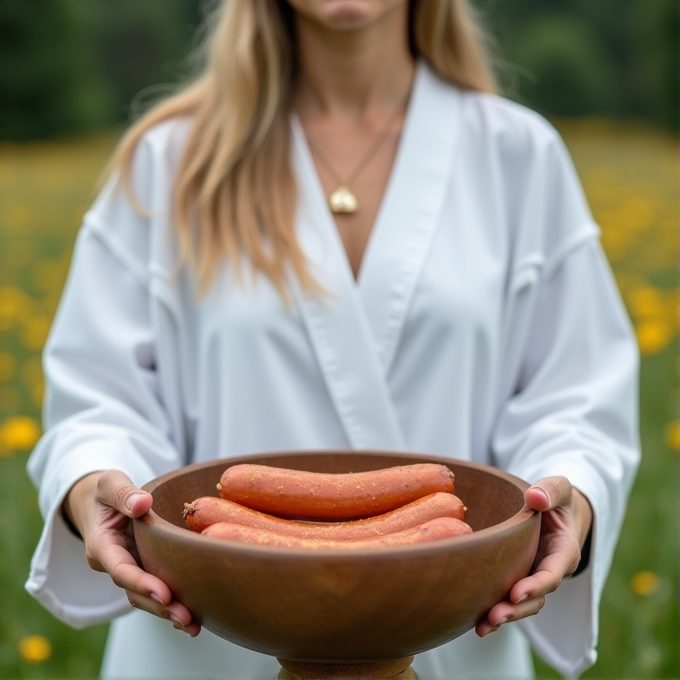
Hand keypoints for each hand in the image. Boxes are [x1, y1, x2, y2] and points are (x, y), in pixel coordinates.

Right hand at [63, 470, 200, 636]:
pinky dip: (171, 604)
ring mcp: (129, 569)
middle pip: (134, 592)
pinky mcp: (143, 569)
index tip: (164, 593)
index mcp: (102, 546)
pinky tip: (194, 618)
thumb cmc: (105, 491)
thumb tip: (143, 503)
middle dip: (159, 606)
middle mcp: (114, 563)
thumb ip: (123, 493)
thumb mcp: (109, 483)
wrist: (99, 502)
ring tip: (194, 625)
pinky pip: (155, 591)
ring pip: (145, 597)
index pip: (121, 570)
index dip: (142, 583)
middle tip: (185, 617)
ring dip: (168, 611)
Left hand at [475, 475, 592, 636]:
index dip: (536, 585)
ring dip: (505, 616)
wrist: (553, 510)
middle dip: (517, 609)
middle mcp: (549, 570)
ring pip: (523, 604)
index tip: (517, 591)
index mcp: (563, 551)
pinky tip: (475, 622)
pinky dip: (495, 611)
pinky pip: (509, 599)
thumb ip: (550, 490)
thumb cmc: (555, 499)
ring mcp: (533, 577)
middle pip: (537, 597)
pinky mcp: (517, 578)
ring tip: (483, 626)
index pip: (552, 573)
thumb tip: (535, 497)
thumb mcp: (559, 488)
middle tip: (495, 616)